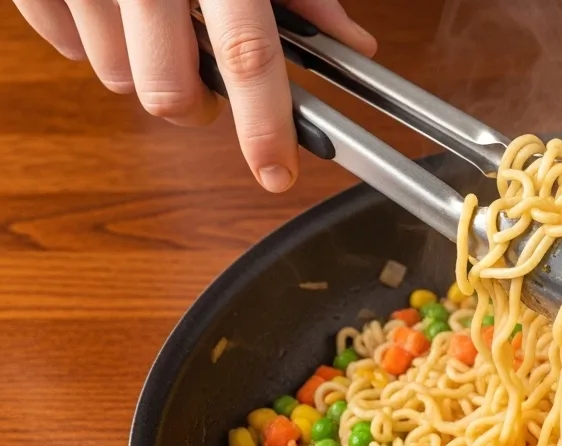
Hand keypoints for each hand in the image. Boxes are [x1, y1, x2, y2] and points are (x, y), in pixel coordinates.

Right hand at [14, 0, 374, 190]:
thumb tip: (350, 44)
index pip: (245, 54)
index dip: (264, 124)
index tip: (277, 170)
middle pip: (166, 88)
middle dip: (193, 107)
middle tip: (206, 89)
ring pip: (115, 77)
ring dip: (142, 69)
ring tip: (153, 23)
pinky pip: (66, 46)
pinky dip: (93, 39)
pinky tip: (111, 7)